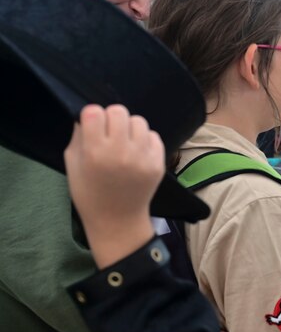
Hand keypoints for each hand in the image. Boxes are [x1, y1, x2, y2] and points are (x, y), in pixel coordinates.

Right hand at [64, 104, 163, 267]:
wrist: (117, 220)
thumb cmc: (89, 192)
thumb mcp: (72, 164)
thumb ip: (78, 136)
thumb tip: (87, 115)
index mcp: (95, 152)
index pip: (95, 111)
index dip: (91, 116)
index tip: (92, 126)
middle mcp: (121, 152)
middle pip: (118, 111)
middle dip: (111, 119)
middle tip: (109, 134)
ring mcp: (142, 158)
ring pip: (139, 121)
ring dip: (129, 128)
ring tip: (124, 142)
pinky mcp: (158, 164)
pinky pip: (154, 136)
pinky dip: (145, 140)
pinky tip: (136, 152)